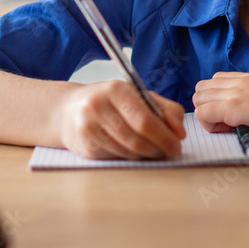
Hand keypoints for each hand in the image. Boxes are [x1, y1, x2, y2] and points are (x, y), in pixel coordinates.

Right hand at [56, 80, 185, 159]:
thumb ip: (165, 109)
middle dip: (159, 148)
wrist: (69, 111)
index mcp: (115, 89)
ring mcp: (88, 128)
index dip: (164, 135)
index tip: (178, 143)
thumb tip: (180, 132)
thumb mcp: (137, 96)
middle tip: (171, 152)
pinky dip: (132, 158)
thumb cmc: (111, 102)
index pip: (144, 119)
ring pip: (127, 151)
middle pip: (136, 138)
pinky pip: (117, 157)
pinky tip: (136, 152)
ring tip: (155, 151)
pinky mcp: (85, 146)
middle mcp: (98, 107)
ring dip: (147, 155)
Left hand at [193, 71, 248, 137]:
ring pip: (198, 100)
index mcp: (246, 78)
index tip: (230, 115)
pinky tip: (231, 130)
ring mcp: (234, 94)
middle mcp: (236, 82)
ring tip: (229, 127)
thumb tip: (245, 112)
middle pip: (201, 89)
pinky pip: (203, 113)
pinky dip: (209, 125)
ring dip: (207, 116)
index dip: (216, 100)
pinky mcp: (234, 108)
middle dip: (207, 107)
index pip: (214, 82)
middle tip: (226, 123)